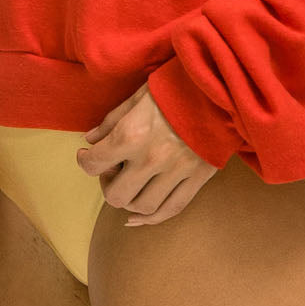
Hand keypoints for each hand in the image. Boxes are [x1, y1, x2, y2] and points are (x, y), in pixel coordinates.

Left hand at [75, 81, 219, 225]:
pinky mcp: (197, 178)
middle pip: (116, 195)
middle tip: (112, 169)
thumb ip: (112, 120)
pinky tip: (139, 216)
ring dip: (129, 201)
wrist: (220, 87)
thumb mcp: (138, 96)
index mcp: (132, 134)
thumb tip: (90, 140)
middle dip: (107, 184)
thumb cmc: (176, 87)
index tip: (86, 156)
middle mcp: (151, 159)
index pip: (94, 164)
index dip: (85, 161)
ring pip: (142, 207)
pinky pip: (171, 209)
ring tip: (131, 183)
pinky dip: (152, 218)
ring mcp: (176, 172)